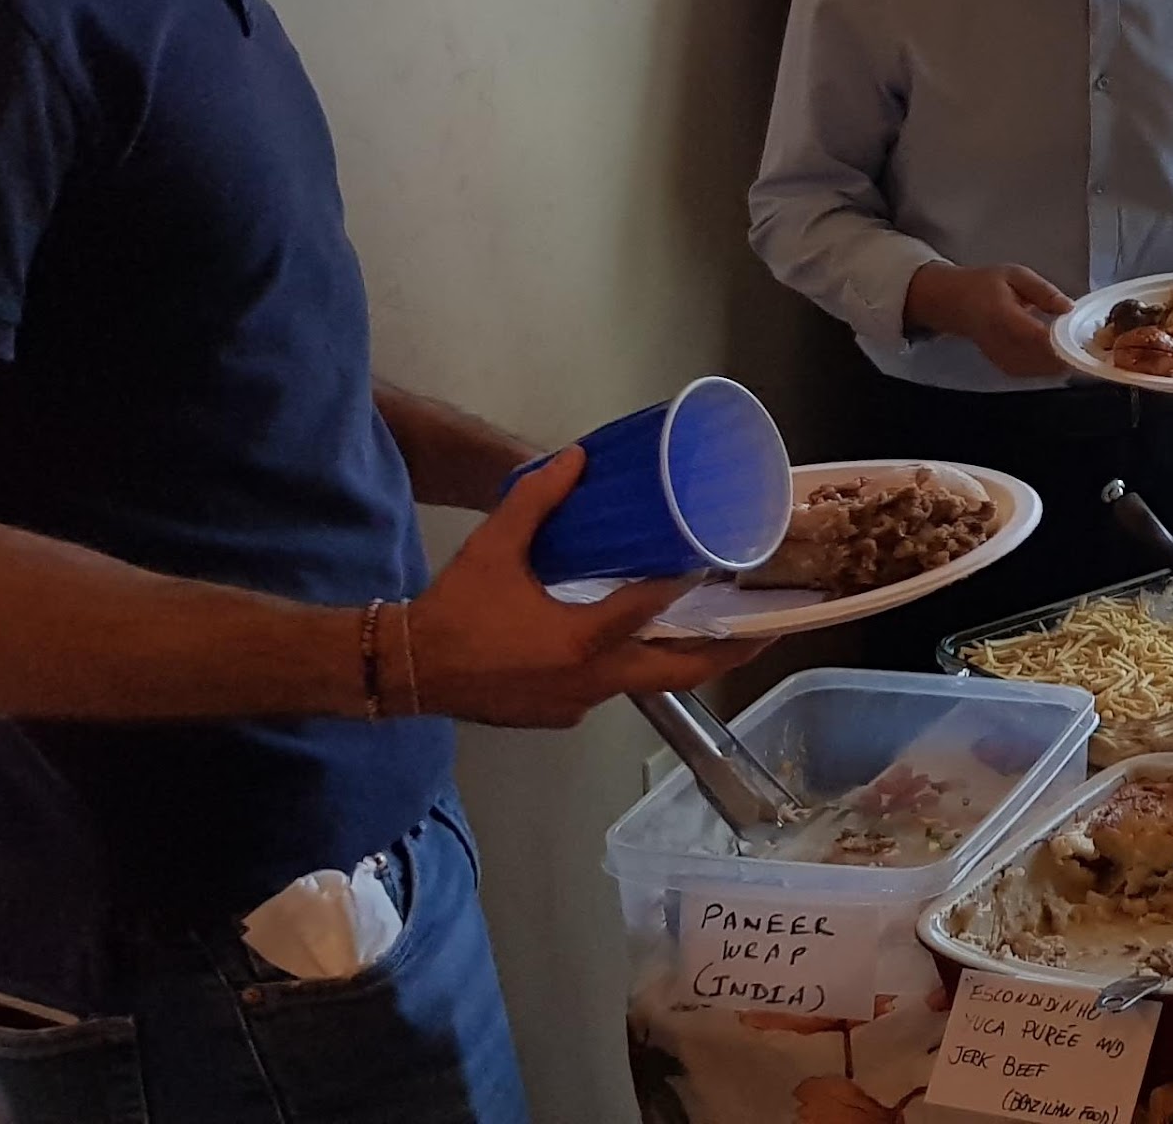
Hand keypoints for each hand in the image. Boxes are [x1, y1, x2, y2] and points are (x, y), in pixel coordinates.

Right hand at [406, 448, 765, 728]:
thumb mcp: (494, 549)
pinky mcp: (561, 714)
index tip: (721, 564)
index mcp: (578, 641)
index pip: (648, 610)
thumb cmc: (453, 609)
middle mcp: (589, 681)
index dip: (684, 585)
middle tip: (766, 632)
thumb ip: (536, 501)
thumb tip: (574, 458)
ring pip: (647, 683)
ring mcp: (578, 704)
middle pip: (677, 671)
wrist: (406, 670)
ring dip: (682, 660)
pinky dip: (636, 667)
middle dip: (726, 654)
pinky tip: (646, 644)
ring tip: (723, 635)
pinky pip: (612, 690)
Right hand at [904, 261, 1076, 377]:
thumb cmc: (985, 284)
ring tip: (1079, 345)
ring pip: (1043, 370)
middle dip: (1071, 352)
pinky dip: (1052, 365)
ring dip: (1065, 361)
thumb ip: (1043, 291)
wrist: (955, 304)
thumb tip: (1070, 308)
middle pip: (1044, 359)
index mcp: (1002, 316)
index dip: (1064, 340)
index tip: (1085, 335)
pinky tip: (1062, 351)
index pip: (1037, 337)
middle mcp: (1002, 344)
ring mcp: (1003, 360)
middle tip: (1091, 341)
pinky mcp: (1006, 368)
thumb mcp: (1014, 275)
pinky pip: (1036, 372)